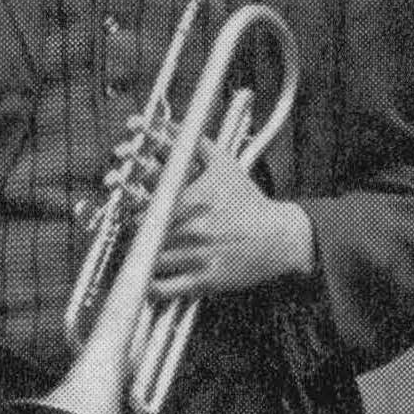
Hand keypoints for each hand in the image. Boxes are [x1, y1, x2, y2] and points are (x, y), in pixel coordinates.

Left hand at [143, 146, 318, 306]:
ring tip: (142, 254)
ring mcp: (199, 256)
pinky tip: (150, 281)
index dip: (131, 207)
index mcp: (193, 199)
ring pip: (150, 260)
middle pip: (143, 233)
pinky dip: (151, 288)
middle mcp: (194, 228)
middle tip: (137, 233)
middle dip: (136, 232)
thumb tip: (169, 124)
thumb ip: (194, 144)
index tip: (132, 209)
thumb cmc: (249, 202)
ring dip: (141, 258)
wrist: (281, 237)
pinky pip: (165, 288)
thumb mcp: (225, 166)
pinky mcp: (205, 281)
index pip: (144, 204)